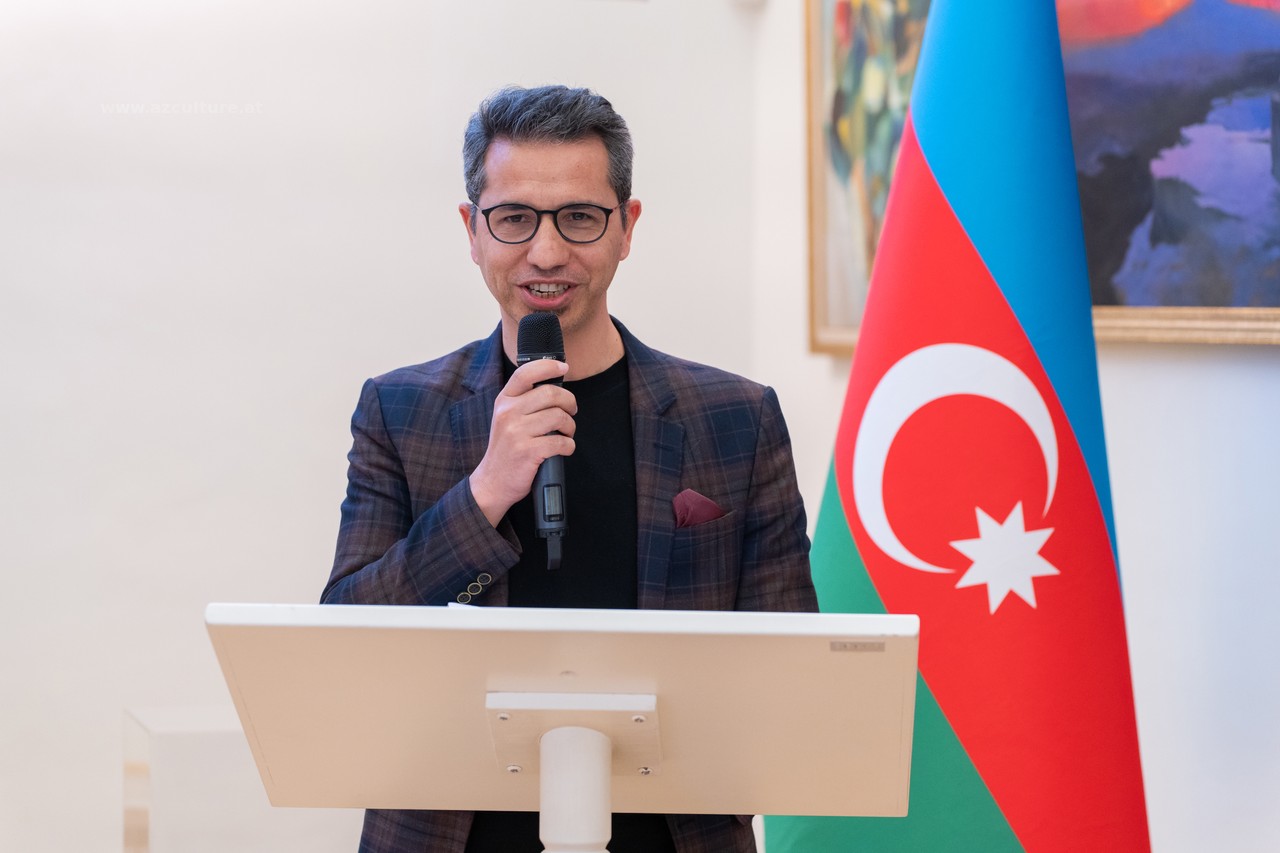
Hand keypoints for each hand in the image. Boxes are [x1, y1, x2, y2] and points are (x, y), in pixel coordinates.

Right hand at [470, 358, 576, 526]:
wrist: (493, 482)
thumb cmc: (507, 449)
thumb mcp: (507, 418)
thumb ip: (524, 401)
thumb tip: (555, 386)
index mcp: (504, 401)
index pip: (526, 373)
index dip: (548, 366)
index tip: (563, 367)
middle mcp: (508, 413)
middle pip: (551, 393)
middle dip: (569, 402)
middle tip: (571, 411)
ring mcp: (517, 432)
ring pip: (559, 417)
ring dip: (570, 426)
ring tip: (566, 433)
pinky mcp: (528, 451)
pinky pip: (561, 441)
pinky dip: (569, 446)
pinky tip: (563, 449)